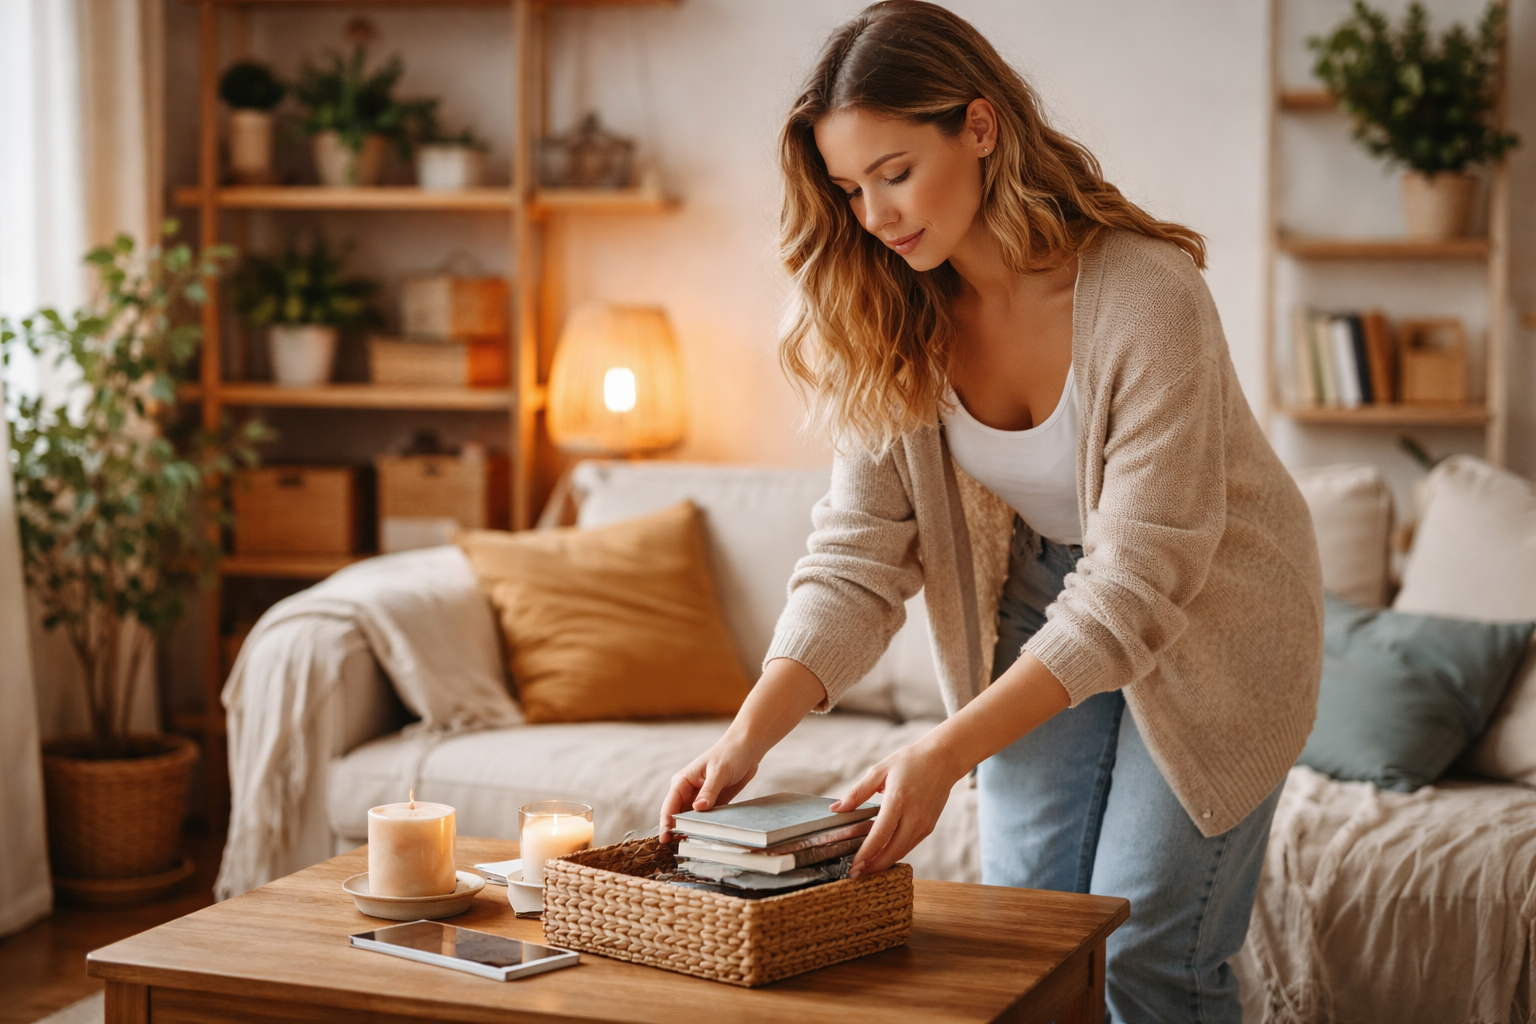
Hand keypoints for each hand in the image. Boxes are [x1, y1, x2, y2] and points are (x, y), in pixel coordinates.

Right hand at [659, 737, 760, 841]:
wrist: (748, 748)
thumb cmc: (730, 753)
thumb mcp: (720, 771)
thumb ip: (709, 791)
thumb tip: (698, 809)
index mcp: (682, 781)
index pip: (669, 806)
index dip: (666, 824)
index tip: (665, 840)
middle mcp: (688, 791)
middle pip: (677, 815)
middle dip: (677, 831)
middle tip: (678, 850)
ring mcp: (700, 798)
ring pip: (691, 819)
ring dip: (691, 831)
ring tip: (691, 848)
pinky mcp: (713, 802)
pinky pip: (706, 819)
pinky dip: (705, 828)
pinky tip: (706, 839)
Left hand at [833, 735, 966, 877]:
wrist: (943, 759)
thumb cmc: (910, 761)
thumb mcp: (880, 771)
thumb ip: (857, 792)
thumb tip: (837, 808)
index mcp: (898, 800)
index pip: (880, 834)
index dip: (866, 853)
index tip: (853, 866)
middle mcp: (914, 815)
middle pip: (892, 850)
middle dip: (874, 866)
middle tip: (856, 875)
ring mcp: (923, 823)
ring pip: (902, 851)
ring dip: (884, 863)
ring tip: (866, 869)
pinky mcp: (929, 826)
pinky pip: (910, 845)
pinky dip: (896, 853)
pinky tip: (883, 856)